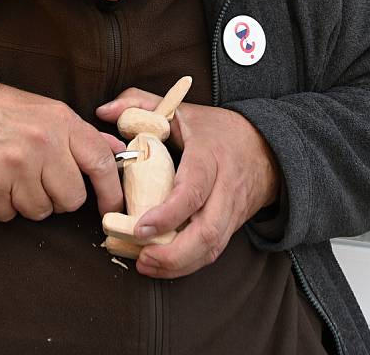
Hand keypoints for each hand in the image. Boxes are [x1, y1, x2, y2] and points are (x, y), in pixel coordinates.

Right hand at [0, 80, 123, 221]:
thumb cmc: (9, 112)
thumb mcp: (51, 112)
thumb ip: (85, 135)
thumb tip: (119, 152)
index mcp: (61, 123)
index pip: (100, 162)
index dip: (111, 190)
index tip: (112, 206)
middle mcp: (41, 145)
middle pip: (71, 199)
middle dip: (60, 196)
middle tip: (42, 177)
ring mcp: (13, 168)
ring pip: (40, 212)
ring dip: (30, 201)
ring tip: (16, 175)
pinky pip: (9, 216)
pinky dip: (4, 205)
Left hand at [97, 87, 279, 278]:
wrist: (265, 147)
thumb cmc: (215, 128)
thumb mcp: (180, 109)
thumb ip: (140, 104)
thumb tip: (104, 111)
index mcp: (210, 155)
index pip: (194, 189)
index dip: (169, 213)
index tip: (140, 227)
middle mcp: (225, 187)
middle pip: (208, 230)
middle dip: (174, 252)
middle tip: (141, 257)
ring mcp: (231, 210)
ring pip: (212, 247)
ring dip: (179, 264)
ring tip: (146, 265)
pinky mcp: (232, 226)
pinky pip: (213, 251)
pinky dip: (188, 264)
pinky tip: (162, 265)